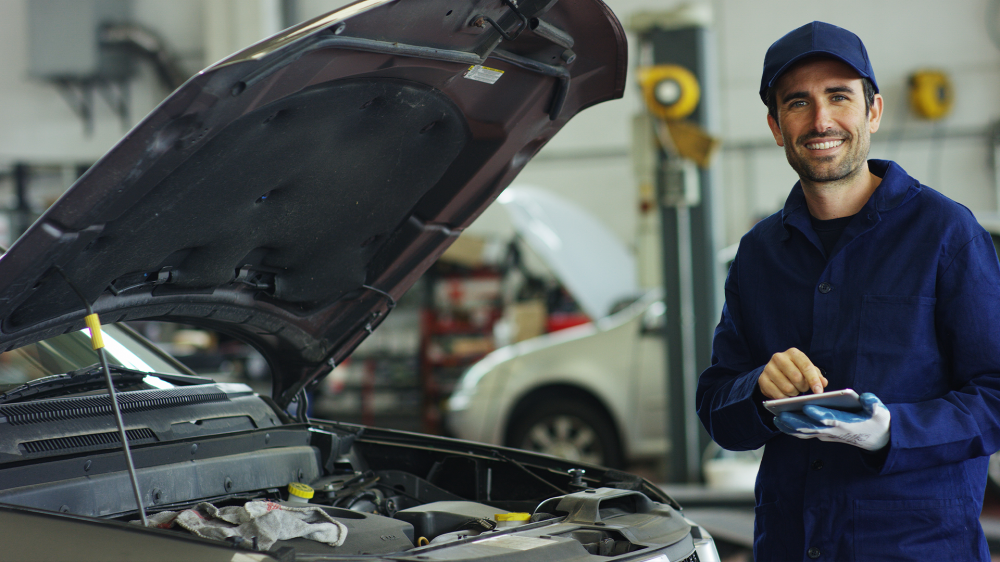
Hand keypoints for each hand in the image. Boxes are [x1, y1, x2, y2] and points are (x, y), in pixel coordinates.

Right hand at [758, 347, 827, 398]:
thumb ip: (817, 375)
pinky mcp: (762, 379)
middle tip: (802, 388)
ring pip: (787, 388)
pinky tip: (785, 394)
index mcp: (793, 353)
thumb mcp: (806, 369)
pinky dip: (785, 398)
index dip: (814, 380)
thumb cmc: (794, 370)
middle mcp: (779, 358)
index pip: (806, 366)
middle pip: (797, 378)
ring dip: (794, 393)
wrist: (774, 371)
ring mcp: (768, 368)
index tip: (819, 391)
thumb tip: (823, 383)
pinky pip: (777, 395)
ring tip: (793, 390)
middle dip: (803, 387)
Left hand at [773, 392, 890, 450]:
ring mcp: (827, 435)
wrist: (876, 439)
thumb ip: (874, 404)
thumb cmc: (877, 421)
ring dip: (789, 426)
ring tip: (774, 416)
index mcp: (848, 424)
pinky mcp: (822, 435)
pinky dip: (791, 430)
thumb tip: (866, 397)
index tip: (806, 406)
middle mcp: (834, 431)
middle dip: (795, 420)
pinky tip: (779, 422)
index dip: (818, 414)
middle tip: (780, 412)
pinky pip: (804, 434)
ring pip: (805, 432)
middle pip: (812, 427)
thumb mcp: (881, 412)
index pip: (831, 419)